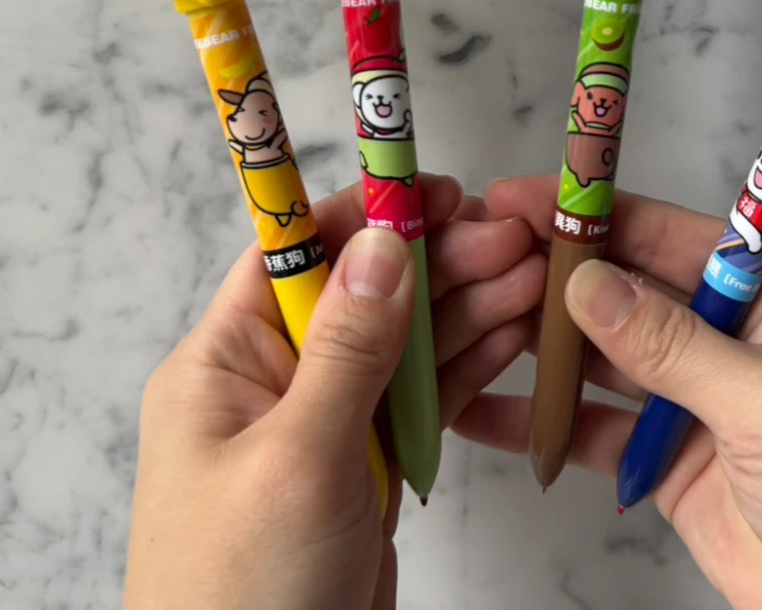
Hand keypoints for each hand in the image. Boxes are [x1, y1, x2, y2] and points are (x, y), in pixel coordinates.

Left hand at [126, 175, 545, 609]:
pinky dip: (466, 367)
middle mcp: (273, 384)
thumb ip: (348, 349)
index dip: (366, 216)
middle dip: (439, 263)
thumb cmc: (240, 590)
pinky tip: (513, 332)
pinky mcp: (365, 468)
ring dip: (466, 309)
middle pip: (364, 296)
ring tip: (535, 274)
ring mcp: (323, 427)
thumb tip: (380, 242)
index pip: (296, 257)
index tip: (433, 192)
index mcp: (226, 365)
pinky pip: (419, 401)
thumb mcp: (297, 459)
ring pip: (403, 346)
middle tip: (516, 237)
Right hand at [454, 176, 761, 609]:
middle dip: (552, 275)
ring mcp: (697, 397)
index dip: (591, 214)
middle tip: (474, 261)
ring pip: (602, 355)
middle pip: (626, 289)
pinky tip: (489, 412)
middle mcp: (732, 333)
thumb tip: (588, 283)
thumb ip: (675, 346)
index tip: (517, 199)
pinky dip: (545, 422)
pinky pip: (594, 428)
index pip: (668, 235)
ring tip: (467, 326)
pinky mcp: (669, 459)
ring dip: (540, 345)